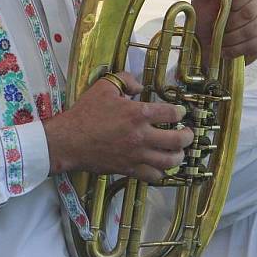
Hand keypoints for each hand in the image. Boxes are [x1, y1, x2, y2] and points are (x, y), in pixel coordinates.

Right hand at [43, 71, 193, 181]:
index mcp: (138, 114)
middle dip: (188, 137)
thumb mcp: (104, 86)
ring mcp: (137, 155)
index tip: (180, 112)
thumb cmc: (85, 113)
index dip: (180, 112)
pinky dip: (161, 173)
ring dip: (179, 156)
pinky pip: (153, 176)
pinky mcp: (129, 169)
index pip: (171, 113)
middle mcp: (142, 136)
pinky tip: (161, 167)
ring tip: (178, 151)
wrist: (68, 141)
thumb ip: (125, 80)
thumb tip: (140, 86)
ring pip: (169, 162)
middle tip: (188, 133)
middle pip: (178, 140)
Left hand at [191, 0, 256, 65]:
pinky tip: (227, 50)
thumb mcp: (200, 2)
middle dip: (230, 25)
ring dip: (231, 39)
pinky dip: (237, 49)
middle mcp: (256, 1)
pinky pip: (256, 43)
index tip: (220, 12)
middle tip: (217, 31)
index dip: (234, 2)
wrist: (207, 47)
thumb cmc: (204, 22)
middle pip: (251, 10)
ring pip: (253, 28)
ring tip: (219, 42)